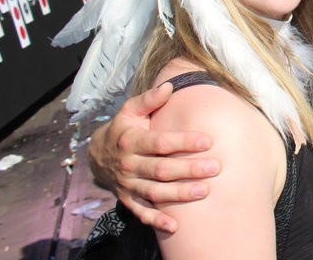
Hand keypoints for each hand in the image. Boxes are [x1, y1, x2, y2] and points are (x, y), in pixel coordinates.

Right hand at [89, 82, 219, 232]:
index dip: (184, 142)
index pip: (161, 143)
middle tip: (215, 167)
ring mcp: (128, 184)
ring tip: (205, 191)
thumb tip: (169, 86)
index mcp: (131, 141)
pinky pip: (142, 212)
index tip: (208, 141)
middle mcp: (129, 164)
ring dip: (180, 193)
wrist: (97, 154)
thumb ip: (149, 99)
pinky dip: (157, 220)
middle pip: (161, 169)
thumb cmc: (123, 128)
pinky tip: (175, 225)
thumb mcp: (130, 110)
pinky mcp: (127, 199)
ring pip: (155, 191)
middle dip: (189, 169)